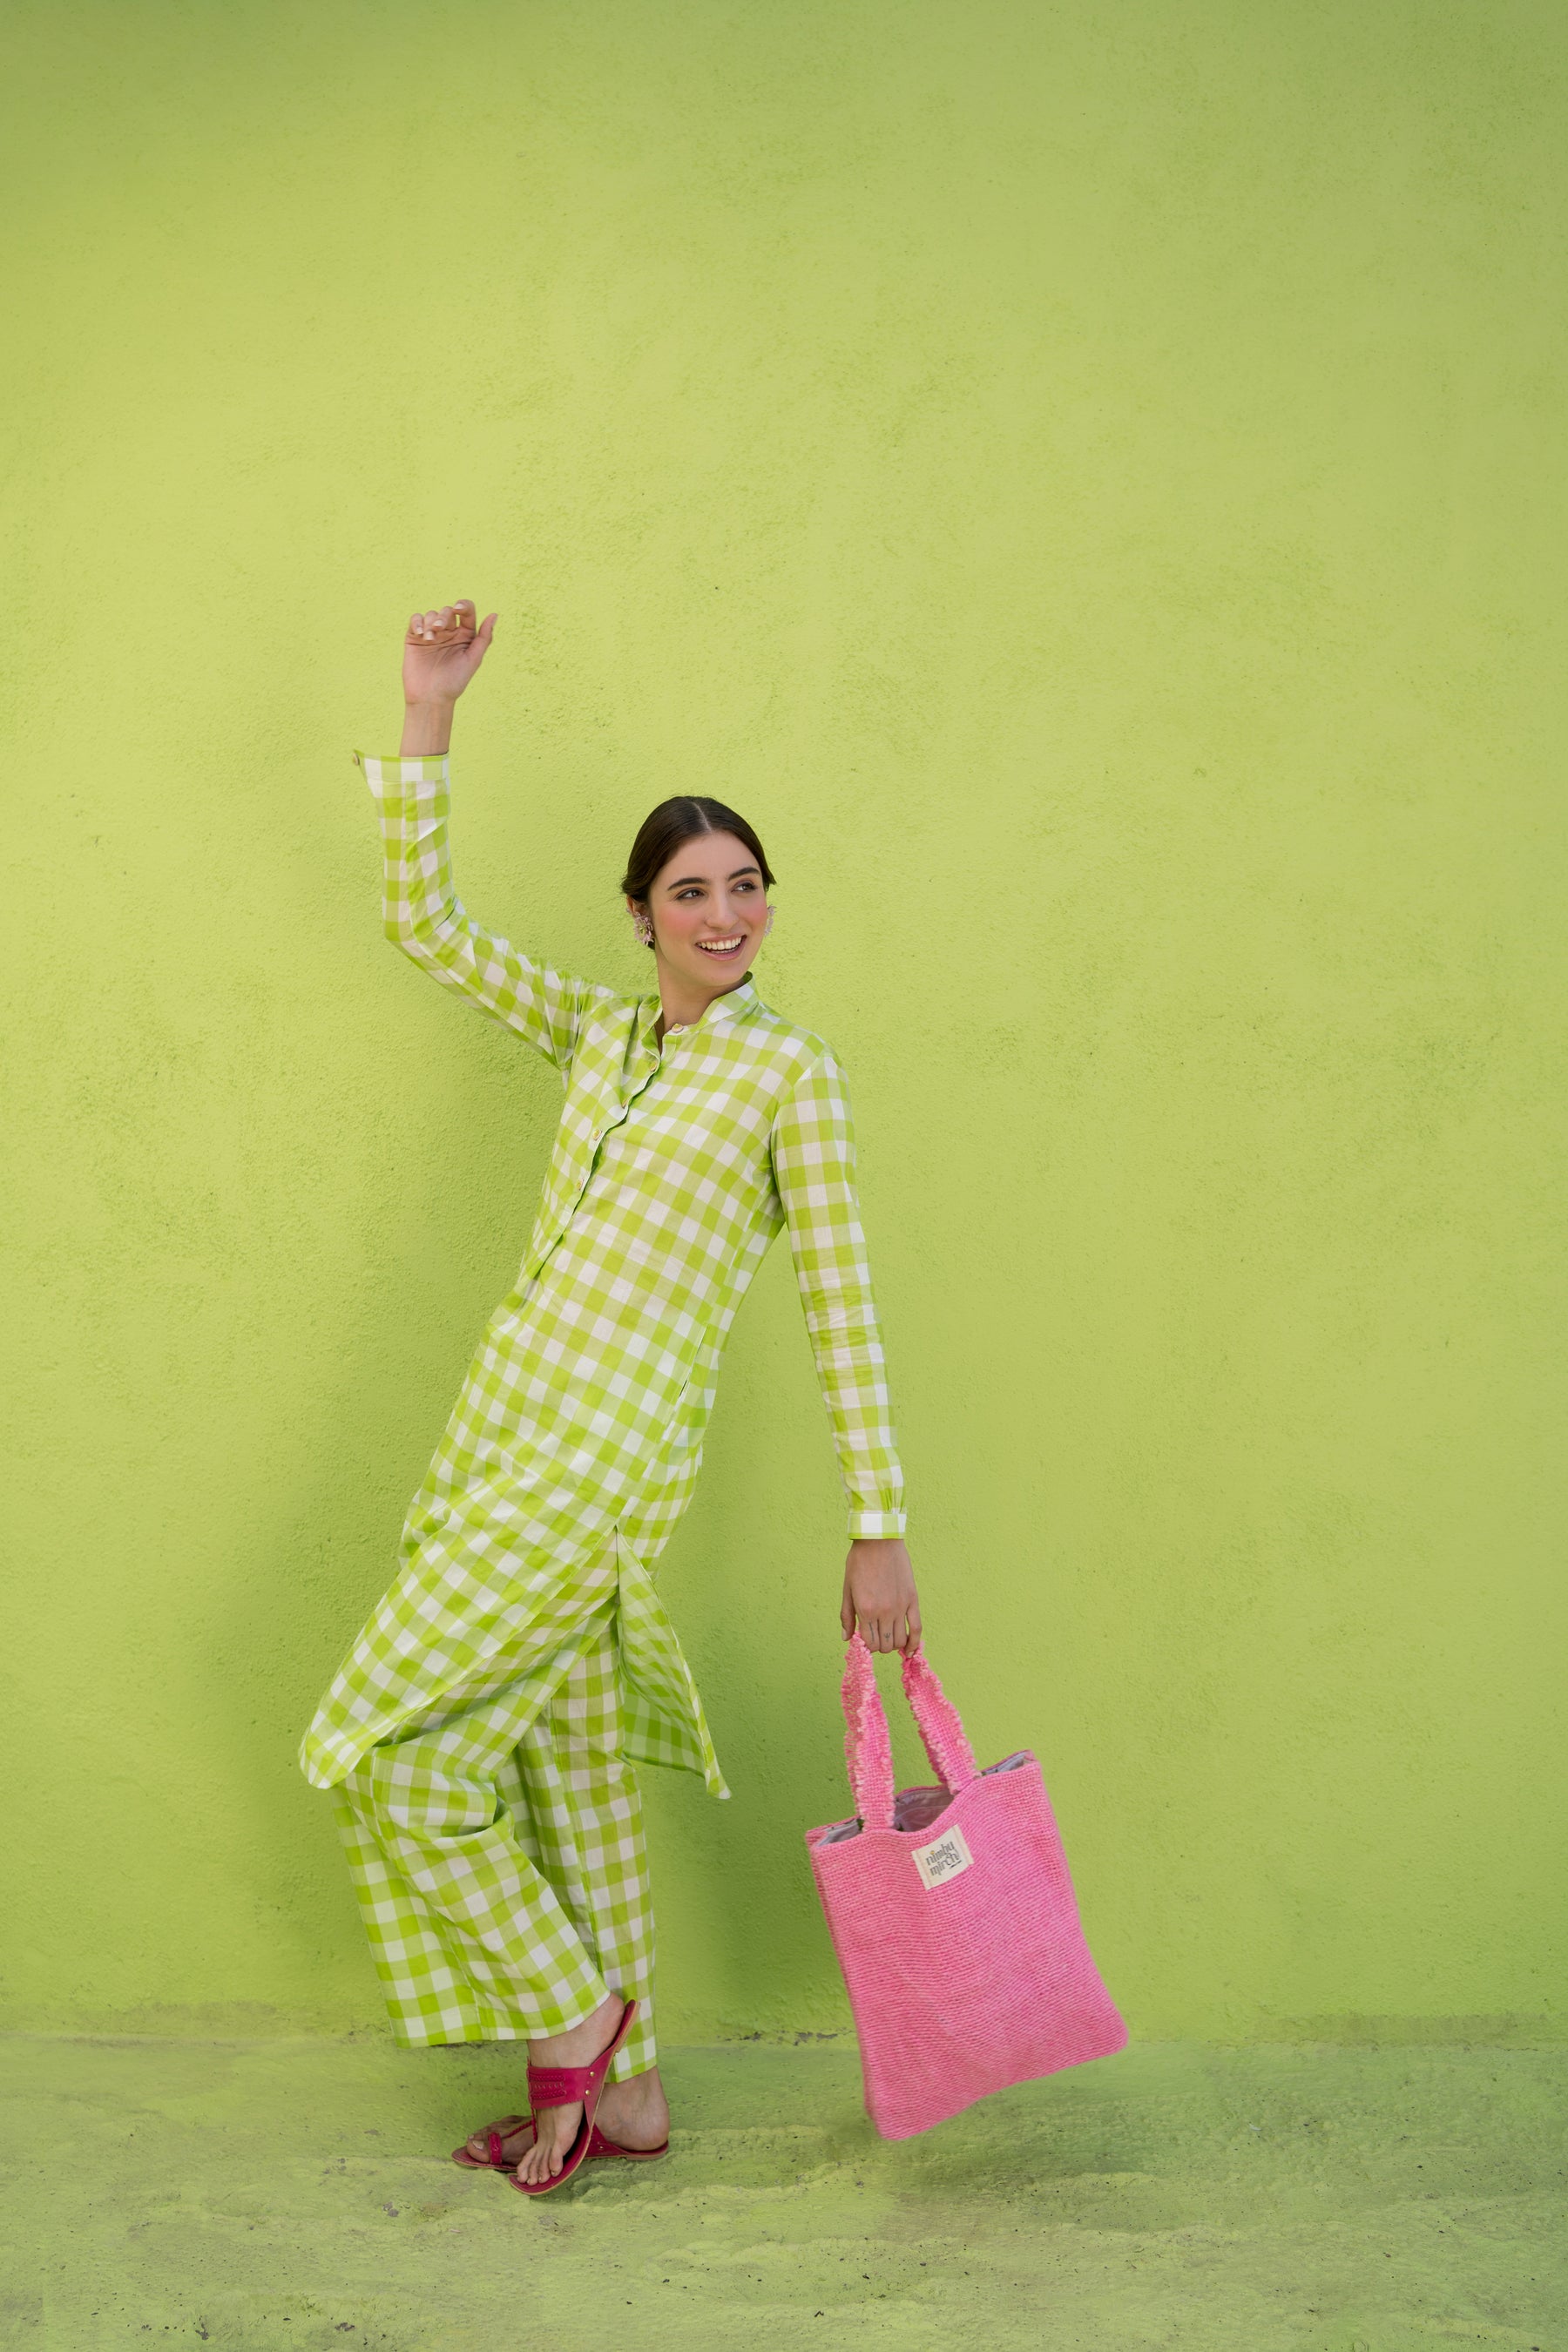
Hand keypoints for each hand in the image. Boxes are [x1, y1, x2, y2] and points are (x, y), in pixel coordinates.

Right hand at [402, 599, 496, 708]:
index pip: (466, 612)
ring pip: (431, 614)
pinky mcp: (415, 638)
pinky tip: (420, 633)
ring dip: (431, 622)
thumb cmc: (454, 682)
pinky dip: (417, 622)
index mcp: (465, 636)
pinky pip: (415, 620)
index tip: (458, 609)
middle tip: (440, 629)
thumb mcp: (473, 660)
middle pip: (447, 611)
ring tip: (429, 639)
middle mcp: (448, 633)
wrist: (430, 697)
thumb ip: (484, 638)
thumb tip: (494, 614)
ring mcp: (431, 635)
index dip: (463, 606)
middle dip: (444, 616)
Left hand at [840, 1538, 920, 1654]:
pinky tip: (910, 1649)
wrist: (878, 1540)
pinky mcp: (912, 1600)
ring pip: (899, 1640)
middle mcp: (883, 1611)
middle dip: (880, 1646)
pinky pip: (917, 1628)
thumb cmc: (859, 1561)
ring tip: (889, 1637)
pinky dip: (914, 1643)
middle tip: (877, 1636)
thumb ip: (847, 1616)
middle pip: (884, 1645)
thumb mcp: (847, 1588)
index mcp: (865, 1609)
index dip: (867, 1646)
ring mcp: (900, 1607)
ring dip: (894, 1644)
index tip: (866, 1638)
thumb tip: (846, 1639)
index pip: (869, 1643)